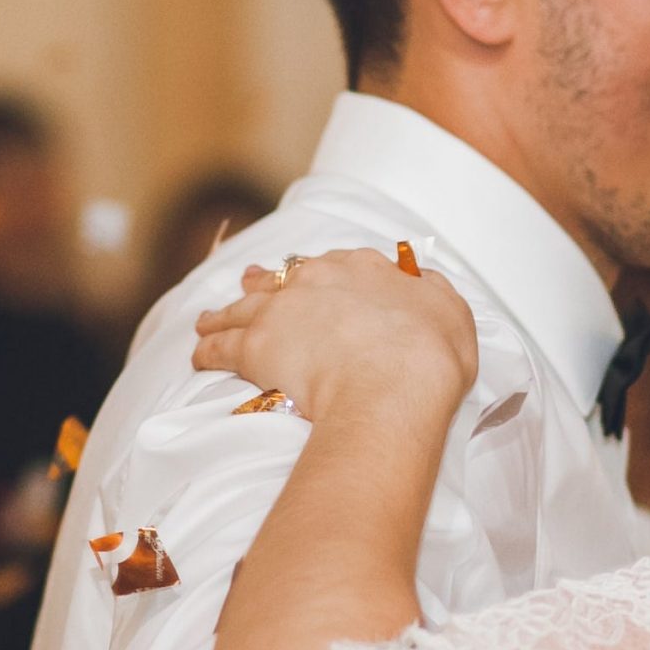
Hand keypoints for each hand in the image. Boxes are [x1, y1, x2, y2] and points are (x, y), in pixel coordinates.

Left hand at [192, 248, 477, 422]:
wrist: (394, 384)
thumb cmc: (430, 353)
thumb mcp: (451, 311)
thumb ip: (432, 293)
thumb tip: (422, 283)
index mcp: (363, 268)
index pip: (336, 265)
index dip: (323, 276)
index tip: (315, 283)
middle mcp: (316, 279)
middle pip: (280, 279)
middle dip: (264, 284)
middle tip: (250, 287)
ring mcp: (281, 311)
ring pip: (242, 307)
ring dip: (224, 314)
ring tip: (208, 322)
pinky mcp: (254, 346)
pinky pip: (221, 347)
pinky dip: (208, 351)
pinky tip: (199, 356)